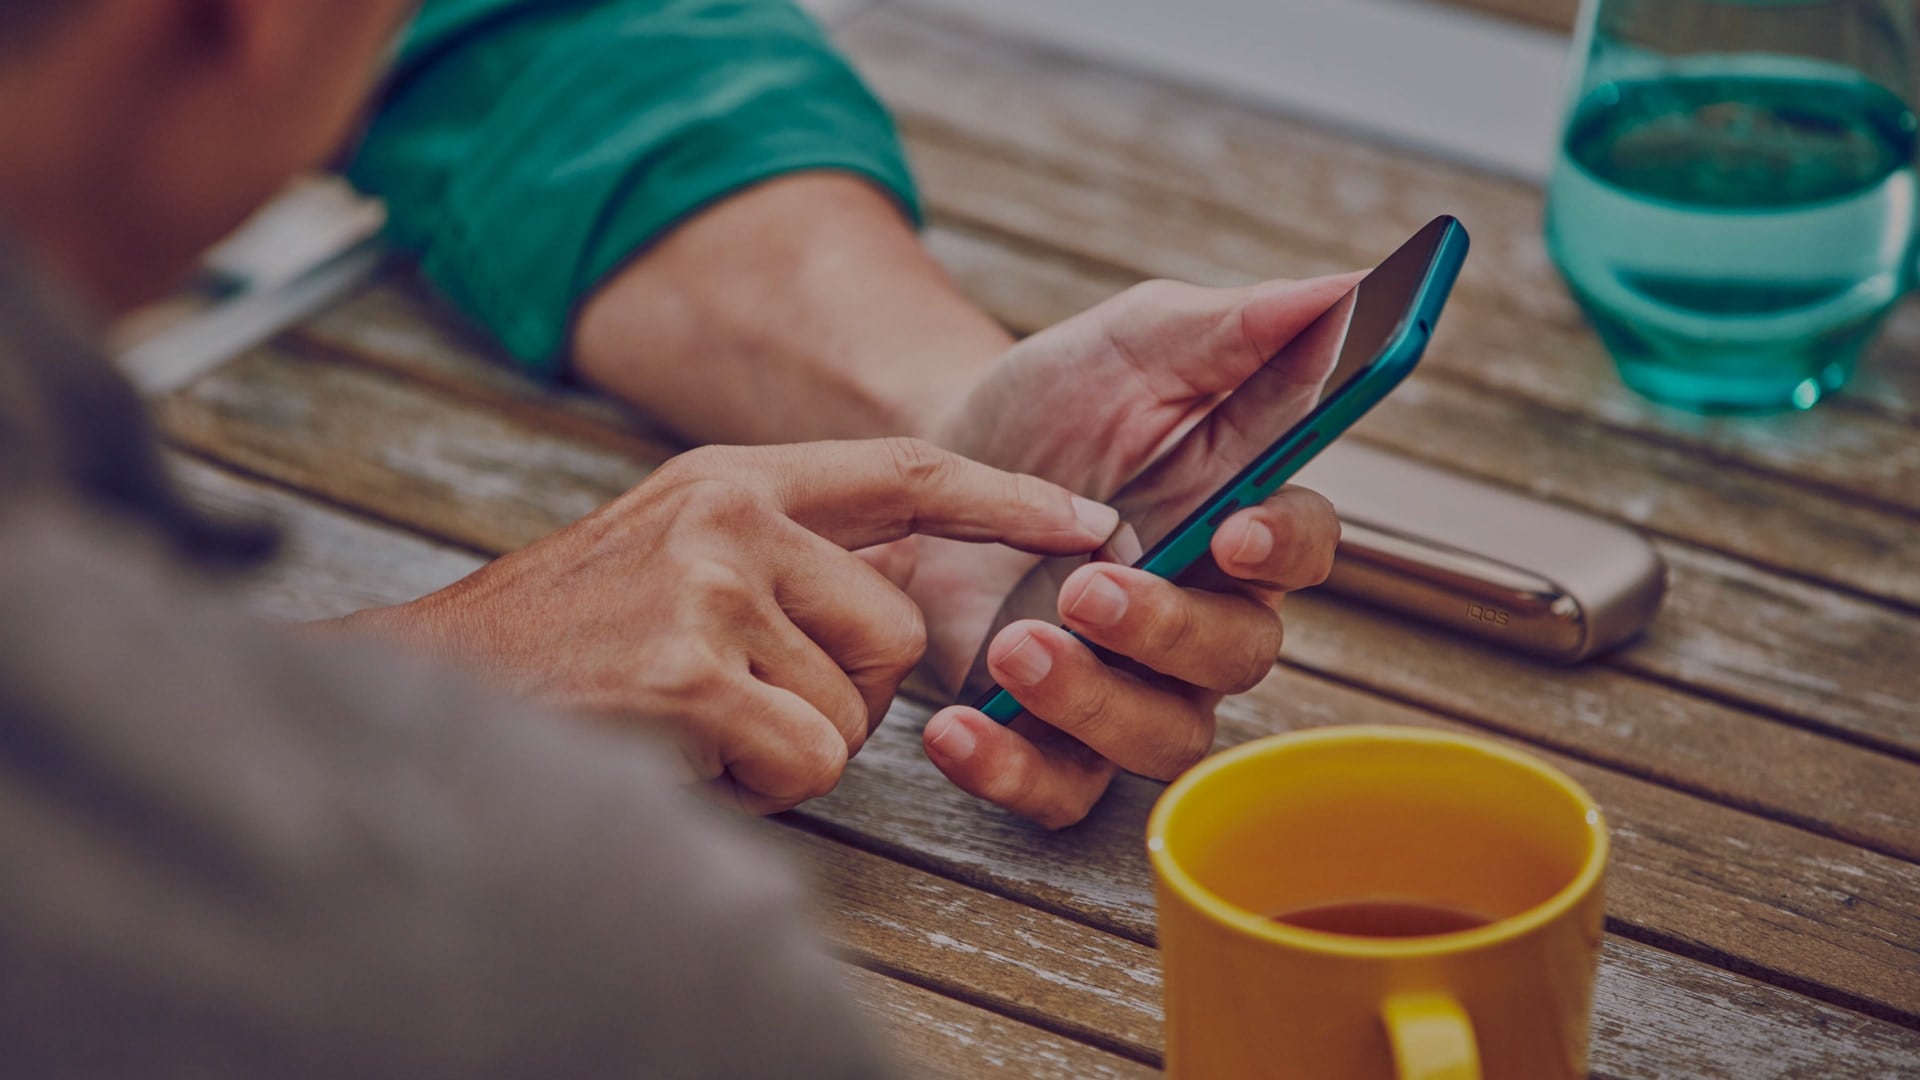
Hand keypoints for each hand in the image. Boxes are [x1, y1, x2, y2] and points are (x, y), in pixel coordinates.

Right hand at [345, 439, 1116, 813]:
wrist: (430, 690)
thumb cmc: (562, 640)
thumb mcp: (671, 549)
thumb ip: (782, 552)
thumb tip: (904, 585)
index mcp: (732, 479)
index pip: (904, 472)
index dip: (1006, 497)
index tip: (1087, 520)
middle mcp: (730, 517)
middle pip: (897, 631)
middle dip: (846, 695)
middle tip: (744, 700)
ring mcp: (710, 590)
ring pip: (853, 712)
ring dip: (788, 748)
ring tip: (694, 723)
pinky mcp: (693, 675)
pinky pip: (806, 761)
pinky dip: (756, 786)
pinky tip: (682, 754)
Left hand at [908, 277, 1355, 827]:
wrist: (930, 460)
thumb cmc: (1054, 405)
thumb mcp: (1133, 345)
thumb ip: (1234, 327)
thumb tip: (1342, 290)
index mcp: (1238, 519)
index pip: (1305, 549)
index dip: (1285, 548)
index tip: (1237, 532)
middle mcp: (1201, 615)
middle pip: (1237, 656)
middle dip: (1168, 629)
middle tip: (1088, 586)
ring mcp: (1128, 684)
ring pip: (1160, 737)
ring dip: (1092, 703)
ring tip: (1012, 646)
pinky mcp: (1049, 736)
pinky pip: (1057, 790)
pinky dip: (1009, 771)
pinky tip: (956, 725)